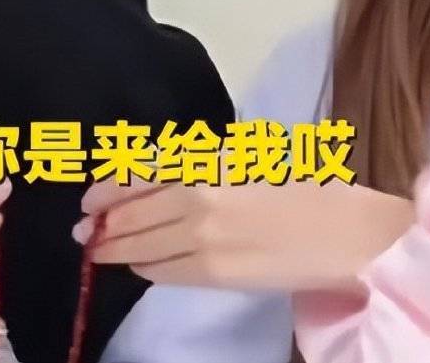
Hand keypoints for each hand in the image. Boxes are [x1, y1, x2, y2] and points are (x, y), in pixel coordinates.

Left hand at [74, 170, 413, 292]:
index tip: (90, 196)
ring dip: (115, 247)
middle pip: (131, 209)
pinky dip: (145, 267)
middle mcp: (196, 191)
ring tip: (99, 251)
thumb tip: (160, 177)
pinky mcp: (213, 271)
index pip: (139, 171)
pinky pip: (163, 270)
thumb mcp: (248, 157)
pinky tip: (140, 266)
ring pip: (140, 242)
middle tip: (83, 230)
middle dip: (102, 221)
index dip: (109, 186)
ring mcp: (201, 234)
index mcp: (207, 157)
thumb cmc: (307, 187)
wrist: (346, 232)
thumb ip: (203, 164)